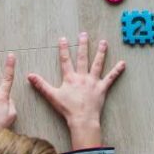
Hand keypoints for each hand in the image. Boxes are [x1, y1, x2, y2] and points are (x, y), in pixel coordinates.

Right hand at [27, 33, 124, 149]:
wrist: (82, 118)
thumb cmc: (67, 108)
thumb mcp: (52, 96)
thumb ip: (41, 85)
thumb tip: (30, 76)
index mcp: (70, 78)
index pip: (66, 60)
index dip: (63, 49)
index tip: (63, 38)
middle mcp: (82, 76)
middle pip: (83, 58)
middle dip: (83, 45)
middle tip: (84, 34)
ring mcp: (93, 81)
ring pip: (98, 64)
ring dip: (101, 53)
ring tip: (104, 42)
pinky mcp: (102, 88)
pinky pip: (111, 78)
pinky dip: (117, 71)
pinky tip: (123, 63)